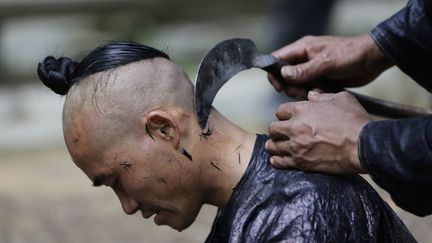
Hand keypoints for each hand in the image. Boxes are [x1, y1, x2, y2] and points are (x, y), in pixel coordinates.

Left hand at [266, 91, 370, 173]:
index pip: (280, 111)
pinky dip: (277, 160)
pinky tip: (277, 159)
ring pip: (273, 145)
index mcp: (302, 109)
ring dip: (274, 145)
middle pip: (273, 128)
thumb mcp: (341, 99)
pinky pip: (280, 162)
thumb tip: (312, 96)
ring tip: (275, 145)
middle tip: (279, 132)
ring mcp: (296, 146)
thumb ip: (322, 96)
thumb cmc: (354, 121)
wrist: (362, 146)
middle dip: (276, 130)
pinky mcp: (301, 162)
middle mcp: (295, 127)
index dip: (284, 114)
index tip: (287, 118)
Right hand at [268, 34, 392, 97]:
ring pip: (295, 84)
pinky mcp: (320, 79)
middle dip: (290, 87)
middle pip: (284, 75)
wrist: (373, 60)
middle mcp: (304, 58)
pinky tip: (320, 95)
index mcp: (302, 48)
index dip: (274, 73)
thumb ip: (304, 69)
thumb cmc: (350, 55)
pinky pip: (307, 89)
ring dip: (301, 92)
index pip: (277, 59)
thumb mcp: (327, 62)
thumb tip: (283, 74)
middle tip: (302, 92)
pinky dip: (311, 94)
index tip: (280, 87)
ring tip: (313, 93)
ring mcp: (311, 69)